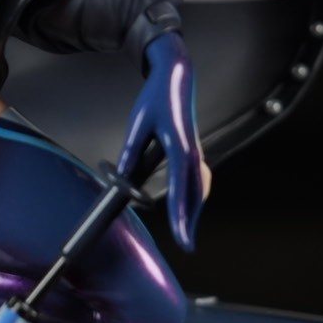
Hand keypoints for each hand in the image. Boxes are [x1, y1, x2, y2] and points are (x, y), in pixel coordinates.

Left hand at [116, 31, 206, 251]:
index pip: (180, 187)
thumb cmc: (155, 98)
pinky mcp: (195, 150)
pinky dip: (195, 196)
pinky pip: (199, 179)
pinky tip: (189, 206)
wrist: (176, 77)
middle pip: (195, 194)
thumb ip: (131, 152)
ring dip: (194, 210)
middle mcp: (192, 151)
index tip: (183, 237)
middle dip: (191, 220)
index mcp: (178, 144)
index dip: (182, 215)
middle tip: (186, 245)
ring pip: (200, 188)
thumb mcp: (137, 122)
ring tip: (186, 232)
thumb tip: (123, 178)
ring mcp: (196, 151)